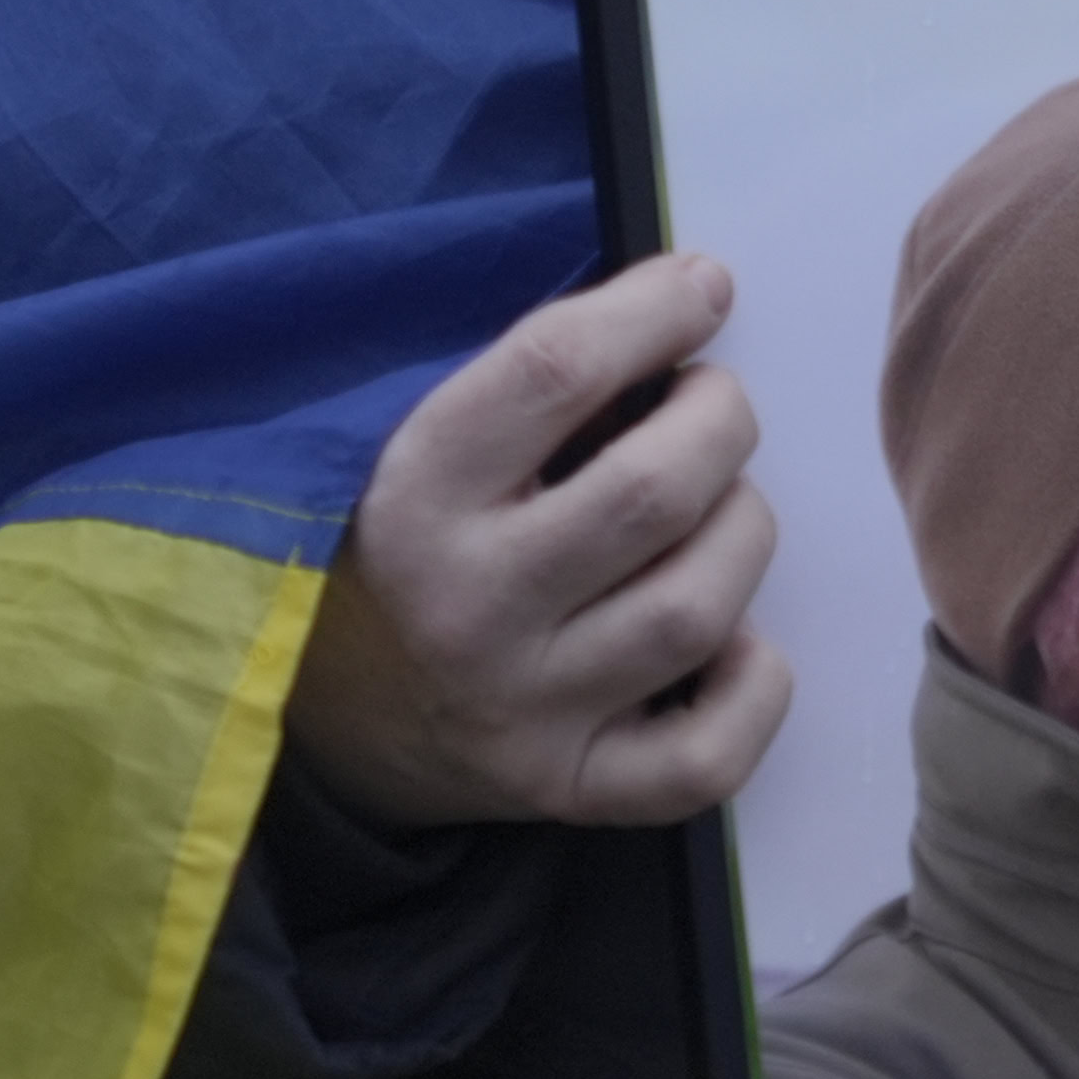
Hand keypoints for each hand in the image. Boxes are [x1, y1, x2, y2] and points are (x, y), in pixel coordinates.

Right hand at [284, 251, 790, 828]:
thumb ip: (541, 384)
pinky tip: (736, 640)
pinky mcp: (565, 789)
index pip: (553, 371)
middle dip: (719, 422)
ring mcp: (520, 710)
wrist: (325, 713)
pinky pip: (707, 754)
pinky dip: (753, 687)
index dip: (652, 311)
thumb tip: (693, 296)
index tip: (702, 288)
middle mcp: (465, 606)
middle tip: (712, 408)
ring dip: (743, 536)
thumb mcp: (430, 448)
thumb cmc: (412, 546)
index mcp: (415, 494)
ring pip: (697, 610)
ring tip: (720, 512)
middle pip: (653, 493)